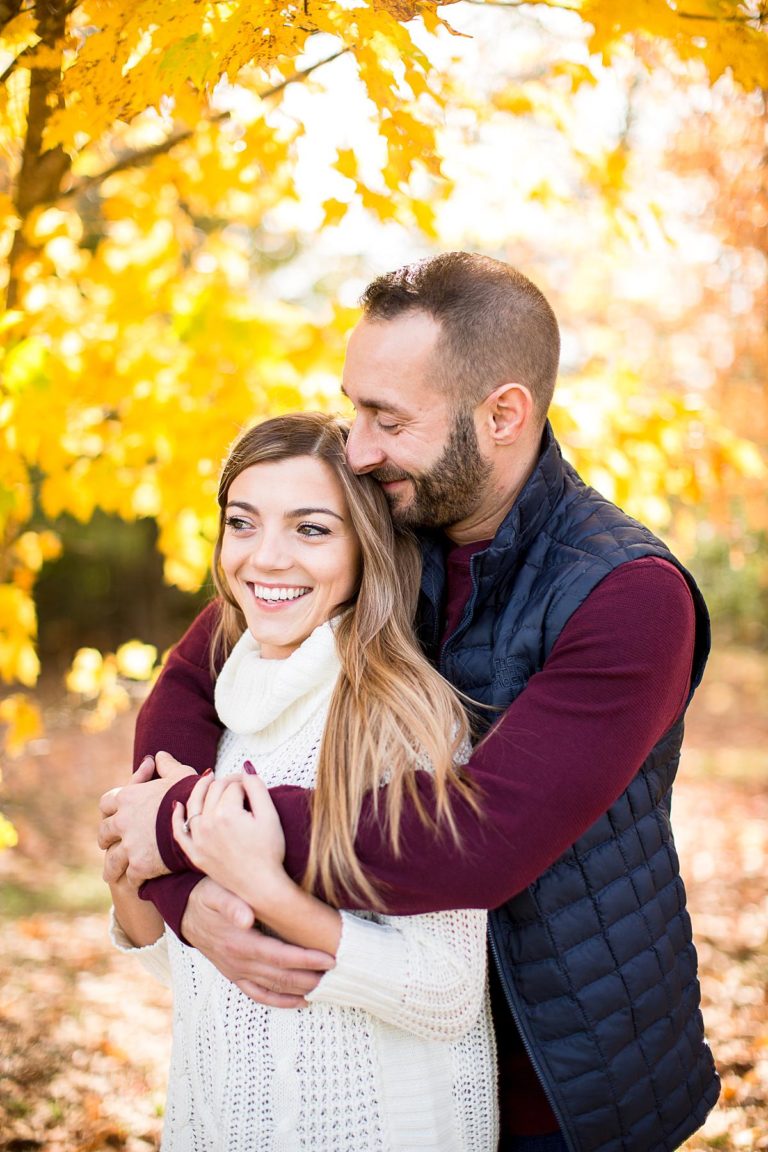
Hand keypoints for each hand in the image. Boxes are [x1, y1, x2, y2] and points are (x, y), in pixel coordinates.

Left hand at [98, 751, 198, 885]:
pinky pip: (129, 877)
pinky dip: (132, 880)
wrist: (202, 821)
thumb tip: (157, 755)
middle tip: (109, 845)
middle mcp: (123, 821)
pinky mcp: (139, 865)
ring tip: (112, 874)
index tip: (113, 816)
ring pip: (111, 861)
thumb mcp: (180, 774)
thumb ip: (166, 765)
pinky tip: (136, 884)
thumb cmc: (192, 793)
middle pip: (104, 833)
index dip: (109, 810)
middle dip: (106, 840)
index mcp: (128, 797)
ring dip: (111, 867)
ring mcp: (129, 845)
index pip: (106, 803)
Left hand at [172, 771, 285, 898]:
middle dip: (226, 782)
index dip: (245, 781)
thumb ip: (257, 787)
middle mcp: (207, 824)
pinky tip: (177, 805)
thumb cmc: (270, 852)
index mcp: (226, 813)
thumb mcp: (270, 815)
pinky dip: (176, 817)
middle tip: (239, 783)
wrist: (261, 887)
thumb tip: (246, 768)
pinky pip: (179, 832)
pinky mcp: (195, 854)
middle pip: (214, 791)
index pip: (233, 786)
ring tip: (208, 778)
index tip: (253, 783)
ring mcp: (198, 840)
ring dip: (200, 788)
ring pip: (193, 805)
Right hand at [182, 877, 333, 1007]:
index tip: (329, 959)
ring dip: (300, 990)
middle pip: (281, 976)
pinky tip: (300, 1002)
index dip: (306, 959)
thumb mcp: (215, 891)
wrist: (185, 910)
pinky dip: (280, 1001)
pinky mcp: (234, 975)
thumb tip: (246, 917)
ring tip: (327, 987)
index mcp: (239, 942)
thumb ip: (230, 903)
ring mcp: (236, 971)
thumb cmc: (207, 895)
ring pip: (273, 988)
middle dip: (311, 977)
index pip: (280, 956)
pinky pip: (258, 994)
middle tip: (338, 974)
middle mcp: (239, 962)